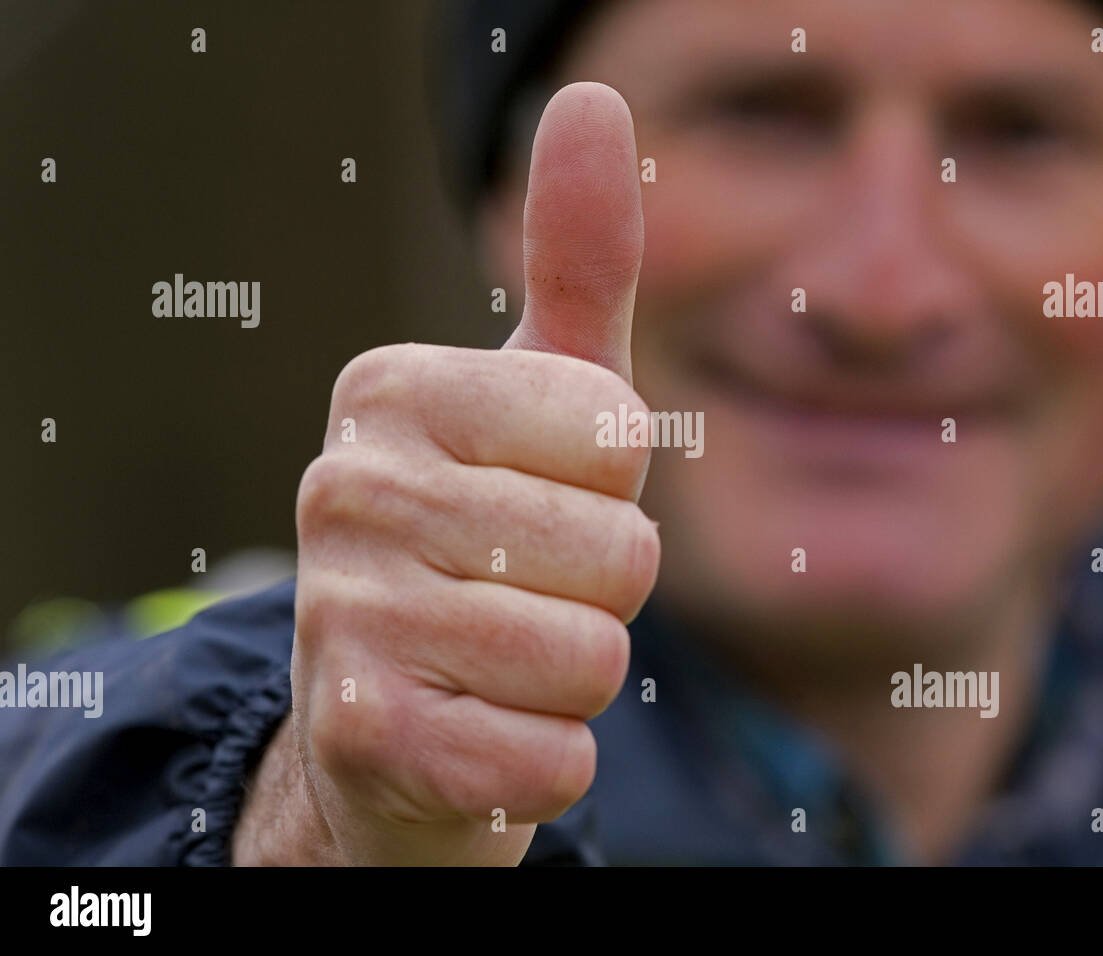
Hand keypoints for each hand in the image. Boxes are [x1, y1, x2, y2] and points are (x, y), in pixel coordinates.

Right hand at [233, 82, 657, 864]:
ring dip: (572, 680)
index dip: (612, 488)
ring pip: (590, 658)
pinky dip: (542, 762)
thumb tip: (585, 97)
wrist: (392, 727)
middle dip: (601, 595)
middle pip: (618, 550)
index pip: (618, 433)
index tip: (539, 503)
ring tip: (498, 666)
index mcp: (391, 389)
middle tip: (521, 599)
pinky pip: (552, 757)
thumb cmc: (493, 545)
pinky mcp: (361, 738)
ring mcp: (341, 615)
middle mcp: (346, 486)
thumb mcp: (542, 401)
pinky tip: (476, 737)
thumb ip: (578, 264)